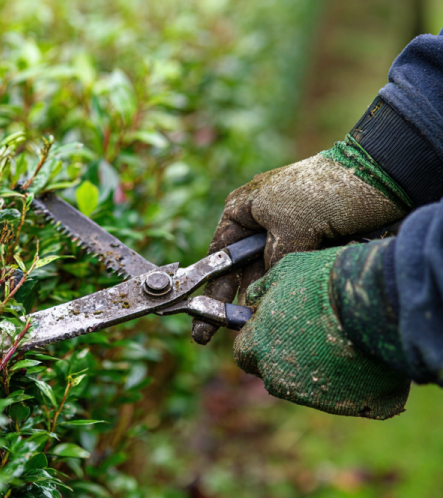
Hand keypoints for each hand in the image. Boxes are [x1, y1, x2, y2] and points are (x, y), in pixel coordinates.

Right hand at [193, 138, 410, 343]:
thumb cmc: (323, 192)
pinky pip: (295, 273)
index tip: (200, 312)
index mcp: (243, 209)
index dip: (210, 285)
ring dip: (266, 296)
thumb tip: (266, 294)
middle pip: (241, 271)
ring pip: (269, 276)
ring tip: (258, 325)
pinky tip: (287, 308)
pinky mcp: (313, 245)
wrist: (379, 176)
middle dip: (233, 300)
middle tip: (219, 332)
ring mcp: (287, 236)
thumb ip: (271, 263)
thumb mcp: (289, 228)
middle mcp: (260, 224)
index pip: (220, 254)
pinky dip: (292, 287)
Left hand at [234, 248, 409, 418]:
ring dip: (318, 370)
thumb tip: (253, 298)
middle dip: (287, 357)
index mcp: (259, 347)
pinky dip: (353, 382)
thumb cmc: (326, 281)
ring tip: (343, 341)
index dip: (259, 340)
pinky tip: (365, 357)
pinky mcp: (348, 407)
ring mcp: (313, 397)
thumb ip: (262, 290)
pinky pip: (346, 397)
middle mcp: (278, 378)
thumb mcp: (284, 271)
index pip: (244, 352)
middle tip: (313, 333)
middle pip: (273, 373)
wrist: (375, 301)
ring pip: (308, 388)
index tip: (275, 328)